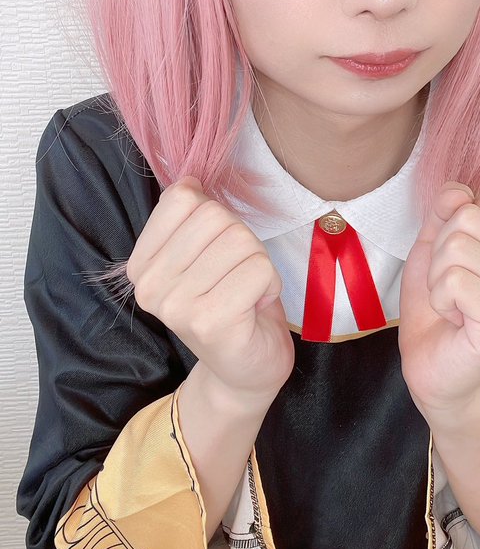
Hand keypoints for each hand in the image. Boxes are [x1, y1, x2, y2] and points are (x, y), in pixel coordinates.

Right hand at [126, 176, 294, 407]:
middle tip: (237, 276)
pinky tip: (255, 306)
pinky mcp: (209, 322)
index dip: (215, 216)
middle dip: (242, 240)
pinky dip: (269, 283)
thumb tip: (190, 180)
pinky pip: (258, 268)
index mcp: (141, 264)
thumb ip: (190, 218)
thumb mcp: (202, 255)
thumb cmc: (229, 302)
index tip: (216, 251)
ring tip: (246, 291)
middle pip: (215, 216)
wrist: (244, 369)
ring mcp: (176, 306)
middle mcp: (149, 285)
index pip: (182, 198)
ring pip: (241, 240)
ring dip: (258, 264)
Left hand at [398, 181, 479, 416]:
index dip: (457, 218)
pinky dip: (440, 298)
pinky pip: (456, 280)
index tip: (455, 257)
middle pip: (470, 218)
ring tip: (452, 304)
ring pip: (458, 247)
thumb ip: (445, 211)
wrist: (430, 367)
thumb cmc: (437, 307)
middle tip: (449, 286)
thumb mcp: (434, 246)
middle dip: (440, 252)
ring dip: (437, 278)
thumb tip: (458, 192)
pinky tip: (454, 319)